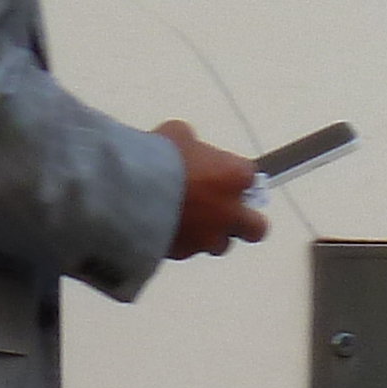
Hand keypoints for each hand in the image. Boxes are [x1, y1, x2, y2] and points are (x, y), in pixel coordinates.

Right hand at [156, 120, 268, 258]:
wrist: (130, 193)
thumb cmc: (158, 159)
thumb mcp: (177, 134)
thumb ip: (191, 143)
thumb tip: (186, 145)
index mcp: (234, 176)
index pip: (250, 176)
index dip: (233, 175)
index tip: (221, 173)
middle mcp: (230, 211)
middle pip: (256, 227)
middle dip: (246, 221)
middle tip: (228, 212)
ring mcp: (209, 236)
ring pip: (222, 245)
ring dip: (211, 235)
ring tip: (190, 222)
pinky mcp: (185, 253)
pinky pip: (189, 250)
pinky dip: (181, 242)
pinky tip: (164, 228)